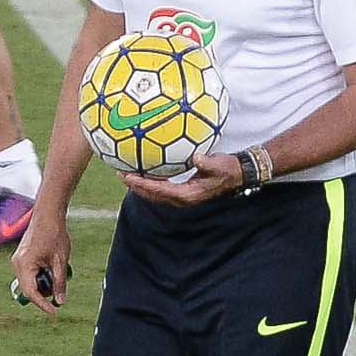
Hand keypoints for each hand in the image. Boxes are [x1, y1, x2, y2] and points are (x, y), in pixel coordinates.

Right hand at [11, 208, 71, 315]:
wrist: (48, 214)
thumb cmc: (54, 234)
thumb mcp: (60, 261)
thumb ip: (59, 282)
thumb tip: (60, 301)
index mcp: (25, 265)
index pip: (31, 293)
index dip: (42, 305)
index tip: (54, 312)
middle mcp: (17, 264)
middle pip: (28, 289)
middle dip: (44, 293)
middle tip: (59, 288)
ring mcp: (17, 260)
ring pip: (29, 282)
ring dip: (43, 283)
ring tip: (57, 270)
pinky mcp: (21, 257)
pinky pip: (29, 274)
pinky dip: (40, 275)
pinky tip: (51, 265)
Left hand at [121, 152, 240, 208]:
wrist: (235, 175)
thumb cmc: (227, 169)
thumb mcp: (219, 164)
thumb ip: (207, 162)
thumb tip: (196, 157)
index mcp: (188, 194)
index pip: (160, 190)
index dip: (143, 184)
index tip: (130, 177)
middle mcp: (182, 198)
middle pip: (152, 195)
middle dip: (136, 186)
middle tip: (120, 174)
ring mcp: (181, 197)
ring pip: (155, 193)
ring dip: (140, 185)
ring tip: (126, 174)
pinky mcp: (182, 191)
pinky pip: (161, 188)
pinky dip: (150, 182)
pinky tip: (143, 171)